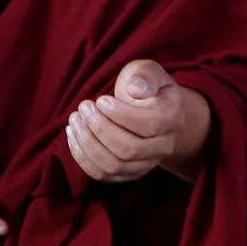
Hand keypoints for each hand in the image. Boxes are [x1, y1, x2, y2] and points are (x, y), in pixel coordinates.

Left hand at [66, 59, 209, 182]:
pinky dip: (82, 157)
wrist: (149, 108)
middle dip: (99, 128)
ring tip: (74, 120)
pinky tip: (73, 135)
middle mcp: (164, 146)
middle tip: (83, 107)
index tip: (100, 100)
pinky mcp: (128, 172)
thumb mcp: (146, 71)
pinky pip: (103, 174)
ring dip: (87, 143)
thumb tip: (135, 89)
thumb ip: (144, 74)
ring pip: (114, 165)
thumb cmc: (143, 86)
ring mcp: (146, 163)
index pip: (150, 125)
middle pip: (130, 149)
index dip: (122, 115)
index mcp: (173, 118)